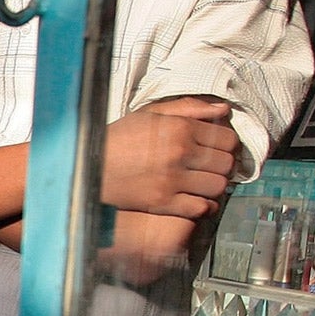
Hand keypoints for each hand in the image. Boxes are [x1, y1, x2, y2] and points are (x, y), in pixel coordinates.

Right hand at [101, 97, 235, 218]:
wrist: (85, 167)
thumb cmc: (116, 139)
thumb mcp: (149, 115)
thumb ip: (188, 108)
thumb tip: (224, 110)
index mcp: (179, 128)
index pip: (228, 140)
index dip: (229, 146)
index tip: (220, 151)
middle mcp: (179, 152)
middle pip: (226, 164)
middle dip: (223, 167)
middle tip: (212, 169)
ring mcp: (171, 179)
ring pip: (217, 186)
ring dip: (214, 187)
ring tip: (203, 184)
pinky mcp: (162, 202)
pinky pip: (201, 207)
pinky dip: (204, 206)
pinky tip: (196, 201)